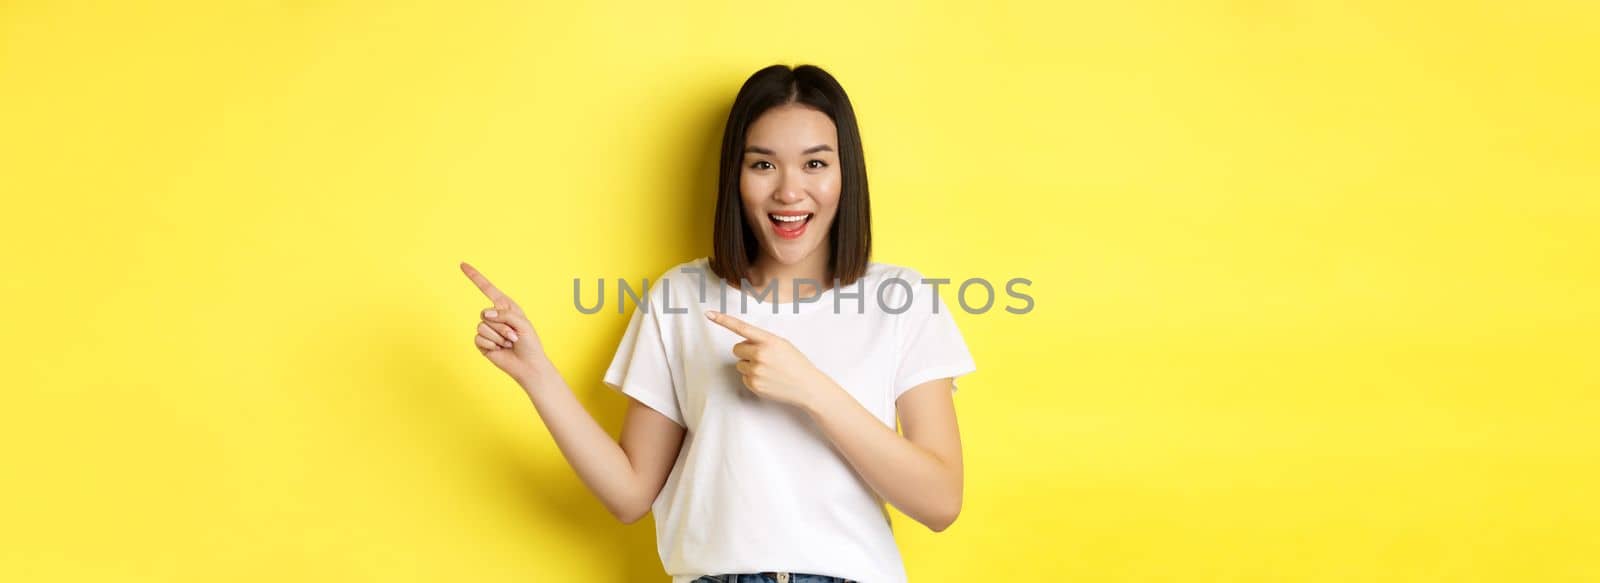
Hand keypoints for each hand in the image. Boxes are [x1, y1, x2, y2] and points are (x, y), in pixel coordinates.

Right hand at [461, 261, 548, 383]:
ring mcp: (487, 329)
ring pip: (482, 327)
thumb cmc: (529, 343)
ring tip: (509, 343)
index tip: (462, 264)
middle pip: (486, 313)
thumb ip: (504, 315)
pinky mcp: (482, 342)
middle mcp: (494, 316)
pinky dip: (492, 345)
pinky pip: (479, 339)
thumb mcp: (522, 323)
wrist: (527, 365)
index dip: (475, 277)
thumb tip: (484, 315)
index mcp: (505, 306)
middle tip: (514, 336)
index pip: (487, 288)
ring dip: (499, 337)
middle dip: (502, 326)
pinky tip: (500, 350)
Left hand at [706, 310, 836, 410]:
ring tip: (768, 370)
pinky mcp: (753, 384)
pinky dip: (752, 378)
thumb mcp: (782, 344)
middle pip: (736, 348)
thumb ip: (762, 340)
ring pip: (739, 364)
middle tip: (763, 358)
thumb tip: (744, 344)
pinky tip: (767, 379)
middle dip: (745, 352)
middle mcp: (760, 354)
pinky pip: (743, 377)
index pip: (742, 327)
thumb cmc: (795, 363)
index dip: (723, 320)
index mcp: (769, 340)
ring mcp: (756, 370)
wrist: (807, 386)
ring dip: (749, 366)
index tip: (709, 314)